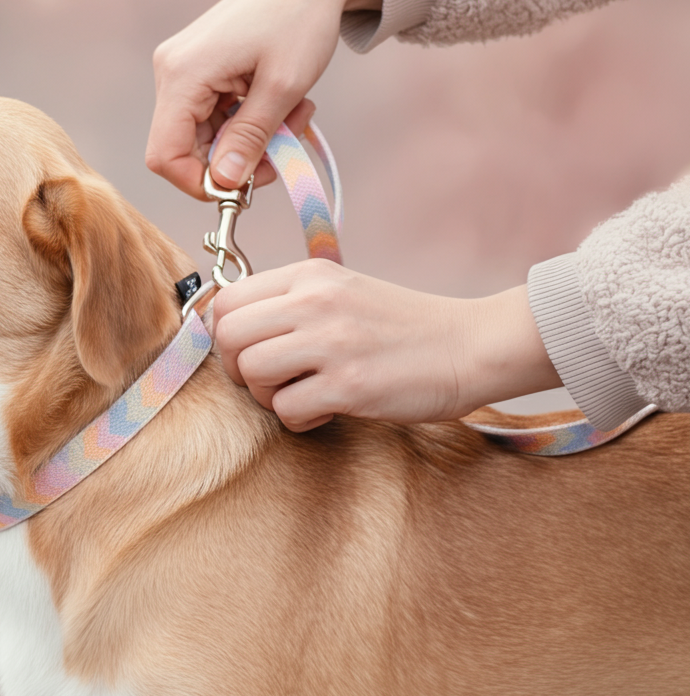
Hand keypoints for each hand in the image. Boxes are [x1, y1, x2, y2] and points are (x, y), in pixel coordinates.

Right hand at [146, 0, 381, 199]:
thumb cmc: (299, 18)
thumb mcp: (282, 87)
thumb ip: (249, 139)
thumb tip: (223, 182)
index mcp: (183, 75)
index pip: (165, 154)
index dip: (199, 182)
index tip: (242, 188)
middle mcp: (172, 72)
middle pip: (185, 148)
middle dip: (235, 160)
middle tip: (283, 152)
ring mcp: (184, 70)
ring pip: (204, 135)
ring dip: (248, 141)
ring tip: (293, 118)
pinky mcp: (200, 70)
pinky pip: (214, 116)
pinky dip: (247, 122)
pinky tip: (279, 105)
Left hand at [212, 260, 562, 430]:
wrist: (471, 346)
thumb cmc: (404, 326)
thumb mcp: (343, 292)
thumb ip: (291, 303)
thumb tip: (229, 328)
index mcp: (310, 275)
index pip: (226, 300)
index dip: (225, 334)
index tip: (247, 351)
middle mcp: (315, 302)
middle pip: (229, 336)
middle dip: (239, 367)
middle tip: (269, 379)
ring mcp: (331, 343)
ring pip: (251, 372)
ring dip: (267, 395)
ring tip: (298, 394)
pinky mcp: (349, 385)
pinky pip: (286, 410)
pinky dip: (298, 419)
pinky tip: (325, 410)